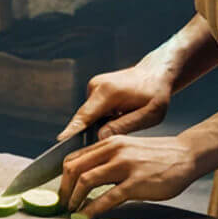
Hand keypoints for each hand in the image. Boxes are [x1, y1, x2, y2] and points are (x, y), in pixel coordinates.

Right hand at [56, 63, 173, 141]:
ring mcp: (94, 86)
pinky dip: (100, 118)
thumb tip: (100, 137)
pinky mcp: (95, 88)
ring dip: (97, 125)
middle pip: (84, 117)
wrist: (155, 73)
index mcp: (109, 92)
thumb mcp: (149, 114)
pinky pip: (93, 110)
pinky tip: (117, 117)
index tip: (61, 140)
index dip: (73, 130)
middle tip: (96, 146)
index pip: (86, 116)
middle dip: (85, 134)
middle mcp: (96, 86)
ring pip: (89, 115)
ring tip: (119, 123)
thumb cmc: (156, 94)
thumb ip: (123, 126)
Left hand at [58, 133, 202, 218]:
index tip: (62, 192)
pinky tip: (86, 216)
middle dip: (64, 189)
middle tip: (63, 204)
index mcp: (109, 143)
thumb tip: (88, 177)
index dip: (62, 177)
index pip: (74, 158)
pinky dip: (92, 208)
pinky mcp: (136, 183)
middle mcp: (113, 151)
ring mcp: (124, 166)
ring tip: (72, 211)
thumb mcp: (128, 149)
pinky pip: (108, 197)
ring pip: (86, 180)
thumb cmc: (157, 156)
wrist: (186, 155)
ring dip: (74, 199)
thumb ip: (108, 159)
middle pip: (74, 168)